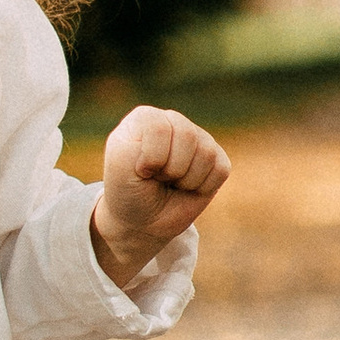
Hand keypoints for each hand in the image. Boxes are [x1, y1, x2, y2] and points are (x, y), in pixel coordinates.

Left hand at [90, 105, 229, 288]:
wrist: (141, 221)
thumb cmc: (128, 191)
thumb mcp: (119, 167)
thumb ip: (137, 144)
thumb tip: (179, 142)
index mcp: (146, 118)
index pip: (159, 128)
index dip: (150, 159)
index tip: (139, 170)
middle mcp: (174, 121)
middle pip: (187, 136)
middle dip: (170, 169)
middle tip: (157, 178)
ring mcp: (198, 139)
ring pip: (206, 154)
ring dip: (186, 180)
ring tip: (171, 182)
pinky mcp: (217, 160)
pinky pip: (220, 170)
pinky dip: (202, 188)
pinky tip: (186, 187)